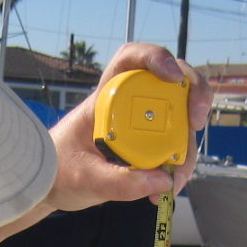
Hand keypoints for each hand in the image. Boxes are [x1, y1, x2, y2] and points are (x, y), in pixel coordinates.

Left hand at [46, 43, 213, 211]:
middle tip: (197, 123)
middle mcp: (129, 103)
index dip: (156, 58)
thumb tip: (163, 180)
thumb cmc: (58, 171)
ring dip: (186, 149)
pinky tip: (165, 189)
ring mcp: (142, 123)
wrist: (49, 186)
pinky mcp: (148, 144)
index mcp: (106, 97)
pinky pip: (173, 147)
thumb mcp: (85, 178)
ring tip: (172, 183)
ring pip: (179, 121)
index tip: (172, 78)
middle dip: (193, 97)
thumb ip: (119, 182)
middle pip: (171, 84)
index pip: (131, 59)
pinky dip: (177, 166)